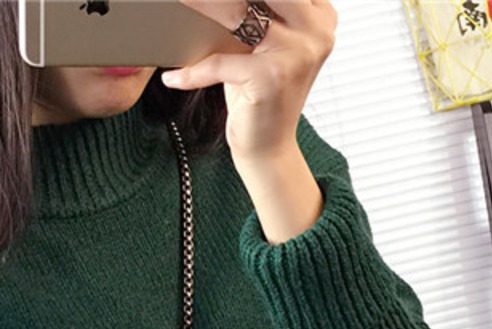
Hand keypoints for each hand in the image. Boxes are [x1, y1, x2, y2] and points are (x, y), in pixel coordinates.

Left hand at [163, 1, 337, 161]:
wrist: (268, 150)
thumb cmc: (258, 97)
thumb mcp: (258, 46)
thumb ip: (251, 13)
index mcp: (319, 15)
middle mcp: (315, 29)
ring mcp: (296, 52)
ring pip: (237, 13)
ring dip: (200, 7)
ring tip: (178, 4)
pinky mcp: (271, 77)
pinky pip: (220, 62)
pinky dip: (193, 72)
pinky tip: (172, 79)